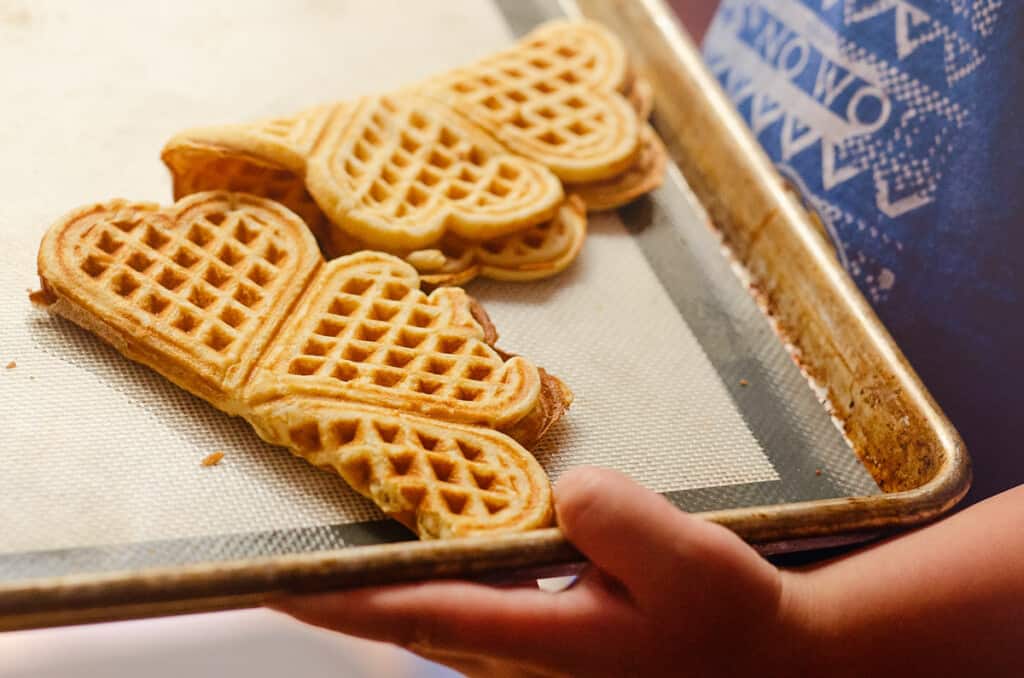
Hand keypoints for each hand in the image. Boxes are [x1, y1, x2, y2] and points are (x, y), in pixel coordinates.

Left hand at [270, 468, 803, 676]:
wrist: (767, 666)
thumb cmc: (729, 619)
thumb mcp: (689, 563)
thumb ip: (620, 525)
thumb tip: (559, 494)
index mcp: (545, 643)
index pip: (421, 614)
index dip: (344, 598)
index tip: (276, 581)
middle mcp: (522, 661)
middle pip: (408, 621)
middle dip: (340, 595)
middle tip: (283, 558)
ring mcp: (530, 663)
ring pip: (432, 620)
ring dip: (378, 591)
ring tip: (334, 551)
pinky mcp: (545, 649)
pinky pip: (464, 614)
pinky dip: (428, 585)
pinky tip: (429, 552)